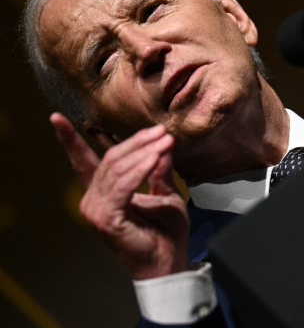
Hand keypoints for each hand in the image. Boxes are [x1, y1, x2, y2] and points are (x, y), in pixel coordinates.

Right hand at [50, 113, 188, 279]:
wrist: (169, 260)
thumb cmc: (166, 232)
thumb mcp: (165, 193)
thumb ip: (158, 170)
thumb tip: (163, 145)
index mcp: (103, 193)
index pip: (84, 161)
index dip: (70, 140)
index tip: (57, 118)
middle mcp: (94, 200)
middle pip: (110, 159)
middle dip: (138, 142)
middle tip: (162, 133)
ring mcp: (97, 210)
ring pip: (116, 169)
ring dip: (144, 152)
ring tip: (165, 142)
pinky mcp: (106, 218)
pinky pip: (122, 186)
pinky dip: (140, 169)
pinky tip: (155, 158)